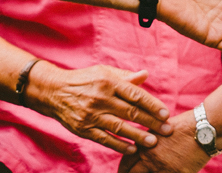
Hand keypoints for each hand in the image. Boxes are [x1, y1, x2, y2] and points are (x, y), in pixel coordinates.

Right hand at [27, 64, 171, 154]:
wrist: (54, 91)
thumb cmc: (85, 80)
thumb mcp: (104, 72)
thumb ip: (125, 77)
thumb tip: (145, 75)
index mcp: (109, 82)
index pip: (135, 95)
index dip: (152, 105)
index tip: (166, 114)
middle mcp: (101, 98)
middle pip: (131, 113)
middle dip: (151, 123)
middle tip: (167, 130)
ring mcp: (92, 115)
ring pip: (119, 128)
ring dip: (138, 137)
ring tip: (153, 143)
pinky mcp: (84, 129)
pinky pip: (105, 139)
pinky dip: (119, 146)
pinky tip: (132, 150)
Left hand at [117, 112, 210, 172]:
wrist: (204, 128)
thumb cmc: (184, 125)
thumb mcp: (160, 129)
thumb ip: (148, 141)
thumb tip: (139, 151)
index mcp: (145, 146)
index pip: (126, 163)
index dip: (123, 170)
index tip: (124, 172)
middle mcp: (151, 159)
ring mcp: (163, 169)